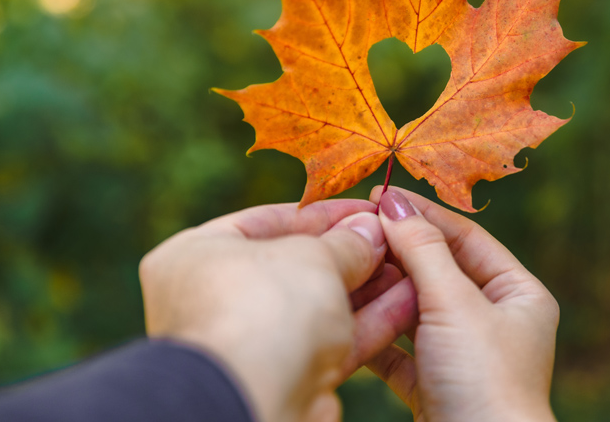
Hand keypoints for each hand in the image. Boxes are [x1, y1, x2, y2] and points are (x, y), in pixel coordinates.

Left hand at [139, 199, 417, 421]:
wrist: (253, 402)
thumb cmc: (263, 310)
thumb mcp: (310, 256)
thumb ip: (345, 242)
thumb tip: (369, 229)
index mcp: (198, 256)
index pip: (266, 220)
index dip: (323, 213)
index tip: (367, 208)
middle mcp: (218, 299)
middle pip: (297, 265)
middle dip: (351, 252)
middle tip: (392, 236)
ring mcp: (254, 342)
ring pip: (321, 306)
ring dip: (368, 287)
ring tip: (411, 266)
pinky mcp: (287, 378)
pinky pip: (333, 341)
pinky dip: (370, 322)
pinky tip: (409, 300)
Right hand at [369, 187, 559, 421]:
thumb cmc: (484, 381)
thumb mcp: (455, 305)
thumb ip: (423, 251)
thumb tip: (393, 202)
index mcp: (519, 295)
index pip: (466, 238)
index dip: (424, 215)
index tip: (381, 195)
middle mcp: (495, 321)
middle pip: (439, 271)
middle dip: (398, 253)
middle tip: (355, 228)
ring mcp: (464, 354)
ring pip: (416, 309)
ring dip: (383, 291)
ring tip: (346, 266)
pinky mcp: (435, 384)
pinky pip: (401, 349)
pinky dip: (376, 333)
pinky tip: (349, 316)